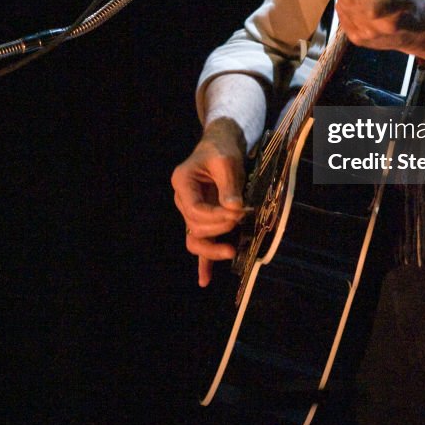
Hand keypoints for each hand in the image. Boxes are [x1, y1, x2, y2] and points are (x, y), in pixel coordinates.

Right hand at [171, 118, 248, 286]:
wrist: (222, 144)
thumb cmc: (222, 148)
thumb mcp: (227, 161)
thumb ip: (229, 186)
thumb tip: (234, 210)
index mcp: (183, 183)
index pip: (194, 210)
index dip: (216, 216)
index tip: (237, 212)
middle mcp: (183, 200)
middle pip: (195, 226)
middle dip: (220, 227)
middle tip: (242, 216)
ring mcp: (190, 211)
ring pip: (195, 238)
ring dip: (212, 248)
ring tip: (232, 251)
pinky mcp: (202, 219)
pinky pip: (200, 243)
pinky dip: (203, 262)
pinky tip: (205, 280)